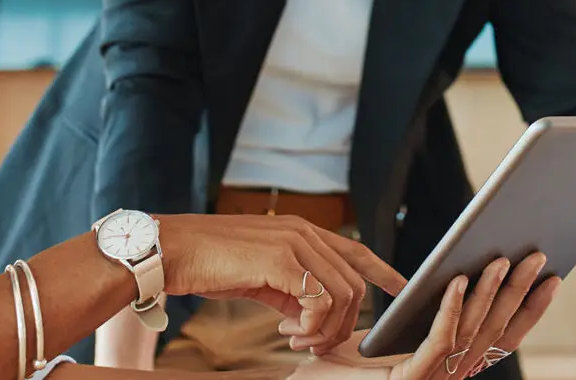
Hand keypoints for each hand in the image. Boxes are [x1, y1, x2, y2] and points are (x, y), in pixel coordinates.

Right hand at [157, 214, 408, 354]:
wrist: (172, 251)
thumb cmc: (209, 264)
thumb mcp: (260, 277)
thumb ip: (291, 290)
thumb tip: (311, 316)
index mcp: (301, 232)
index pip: (355, 251)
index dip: (383, 271)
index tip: (402, 289)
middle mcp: (304, 232)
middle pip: (354, 284)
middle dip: (342, 324)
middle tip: (312, 344)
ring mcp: (294, 243)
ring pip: (342, 295)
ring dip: (325, 329)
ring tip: (297, 340)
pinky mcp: (281, 260)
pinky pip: (319, 302)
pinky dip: (311, 326)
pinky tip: (287, 331)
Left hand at [304, 252, 561, 379]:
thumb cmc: (337, 364)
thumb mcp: (387, 332)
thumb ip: (421, 312)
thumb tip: (455, 273)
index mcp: (446, 368)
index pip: (499, 337)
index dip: (528, 310)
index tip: (551, 278)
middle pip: (493, 333)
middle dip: (518, 293)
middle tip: (537, 256)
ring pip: (470, 335)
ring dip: (488, 294)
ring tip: (500, 259)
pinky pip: (438, 343)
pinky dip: (450, 310)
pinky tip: (456, 281)